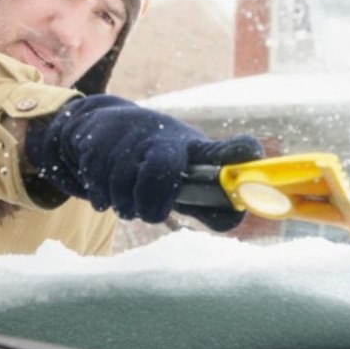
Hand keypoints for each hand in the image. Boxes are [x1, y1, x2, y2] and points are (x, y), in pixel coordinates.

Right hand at [24, 95, 262, 229]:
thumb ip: (207, 202)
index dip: (237, 153)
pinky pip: (100, 188)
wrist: (105, 127)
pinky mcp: (99, 143)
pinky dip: (104, 198)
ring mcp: (130, 137)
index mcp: (193, 149)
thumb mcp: (185, 173)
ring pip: (125, 188)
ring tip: (129, 197)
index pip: (222, 151)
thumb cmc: (158, 158)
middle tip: (149, 212)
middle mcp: (164, 137)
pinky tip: (109, 187)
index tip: (250, 153)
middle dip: (152, 203)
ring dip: (125, 204)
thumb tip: (231, 221)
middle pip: (161, 170)